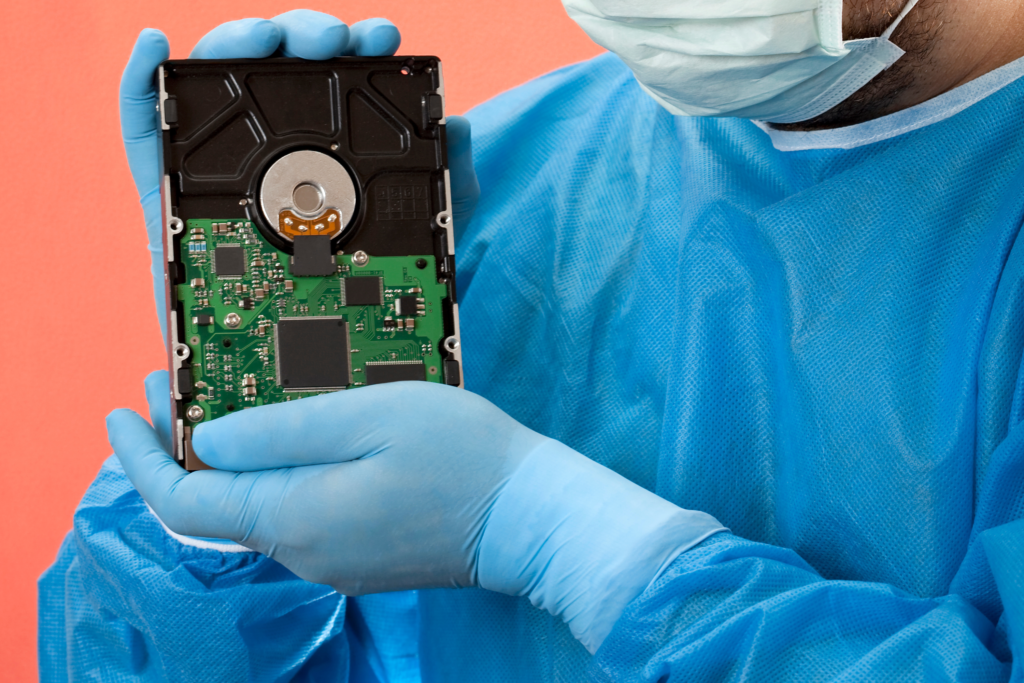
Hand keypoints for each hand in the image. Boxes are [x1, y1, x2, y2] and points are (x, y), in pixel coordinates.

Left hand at [108, 371, 724, 652]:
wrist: (527, 517)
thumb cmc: (461, 457)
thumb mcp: (369, 417)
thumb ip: (281, 431)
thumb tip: (210, 439)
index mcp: (295, 516)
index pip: (185, 499)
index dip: (141, 456)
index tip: (122, 410)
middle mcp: (303, 551)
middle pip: (213, 505)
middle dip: (180, 447)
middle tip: (170, 385)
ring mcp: (332, 559)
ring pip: (252, 508)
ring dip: (225, 458)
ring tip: (222, 399)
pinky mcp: (358, 554)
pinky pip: (290, 514)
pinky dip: (265, 475)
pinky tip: (281, 438)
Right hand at [120, 11, 478, 338]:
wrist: (316, 371)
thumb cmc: (362, 302)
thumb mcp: (427, 242)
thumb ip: (450, 186)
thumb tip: (457, 125)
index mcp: (328, 158)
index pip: (336, 86)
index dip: (357, 49)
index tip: (384, 38)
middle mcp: (272, 159)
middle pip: (274, 73)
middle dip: (303, 37)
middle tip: (333, 42)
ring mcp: (217, 174)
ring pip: (214, 87)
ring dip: (235, 43)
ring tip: (264, 39)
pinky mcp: (165, 198)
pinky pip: (142, 130)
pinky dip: (141, 80)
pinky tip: (158, 45)